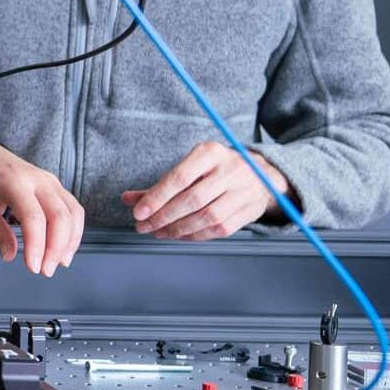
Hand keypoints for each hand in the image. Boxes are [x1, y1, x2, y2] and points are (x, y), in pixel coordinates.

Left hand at [0, 145, 82, 275]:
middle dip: (56, 248)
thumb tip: (10, 255)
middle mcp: (39, 180)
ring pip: (73, 214)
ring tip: (57, 263)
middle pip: (59, 217)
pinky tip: (65, 250)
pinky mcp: (58, 189)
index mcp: (16, 182)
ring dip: (69, 243)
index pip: (33, 217)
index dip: (36, 245)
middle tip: (46, 270)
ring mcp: (52, 182)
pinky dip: (74, 233)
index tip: (33, 267)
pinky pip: (75, 211)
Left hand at [123, 141, 288, 240]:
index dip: (156, 197)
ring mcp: (242, 192)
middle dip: (163, 217)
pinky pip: (218, 229)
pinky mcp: (249, 211)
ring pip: (206, 217)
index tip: (138, 211)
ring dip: (177, 229)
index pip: (180, 177)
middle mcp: (230, 170)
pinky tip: (179, 235)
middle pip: (192, 199)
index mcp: (211, 153)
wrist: (260, 174)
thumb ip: (160, 184)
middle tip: (143, 226)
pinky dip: (195, 235)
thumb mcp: (190, 166)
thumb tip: (128, 199)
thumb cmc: (216, 169)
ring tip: (158, 232)